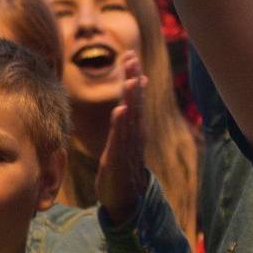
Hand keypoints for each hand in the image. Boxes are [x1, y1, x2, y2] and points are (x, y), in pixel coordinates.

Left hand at [96, 51, 148, 226]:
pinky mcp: (118, 158)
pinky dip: (121, 124)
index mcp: (134, 126)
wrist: (127, 198)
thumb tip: (129, 99)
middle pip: (134, 101)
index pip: (134, 96)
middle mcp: (134, 132)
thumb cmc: (124, 167)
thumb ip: (128, 119)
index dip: (132, 75)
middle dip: (133, 78)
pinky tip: (120, 110)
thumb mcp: (125, 140)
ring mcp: (128, 145)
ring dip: (131, 97)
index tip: (130, 54)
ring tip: (131, 79)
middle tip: (131, 57)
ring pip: (131, 116)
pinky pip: (120, 138)